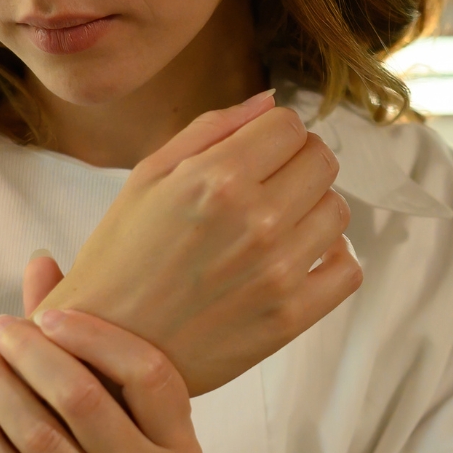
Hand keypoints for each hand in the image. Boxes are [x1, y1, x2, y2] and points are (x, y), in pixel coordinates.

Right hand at [36, 91, 362, 395]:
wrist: (104, 351)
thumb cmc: (117, 262)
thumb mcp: (145, 178)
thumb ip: (210, 130)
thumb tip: (270, 101)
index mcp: (216, 179)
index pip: (289, 125)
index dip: (273, 134)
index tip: (257, 153)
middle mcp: (254, 222)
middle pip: (321, 162)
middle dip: (296, 165)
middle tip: (266, 188)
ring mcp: (277, 272)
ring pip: (337, 211)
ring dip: (312, 210)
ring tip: (275, 227)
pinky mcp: (289, 318)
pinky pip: (348, 269)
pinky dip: (333, 259)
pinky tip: (299, 259)